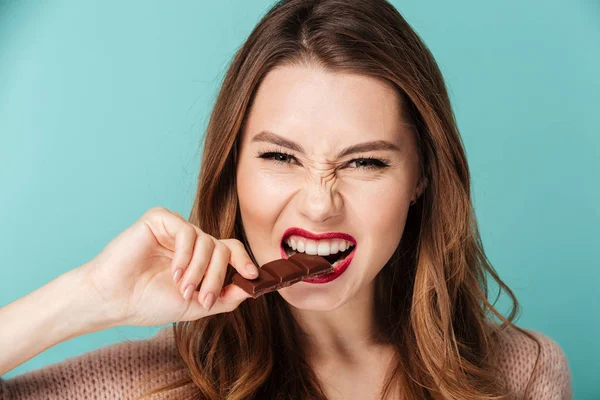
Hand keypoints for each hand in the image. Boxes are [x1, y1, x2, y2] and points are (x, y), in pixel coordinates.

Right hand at [78, 206, 257, 326]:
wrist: (115, 300)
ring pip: (207, 241)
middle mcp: (191, 241)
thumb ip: (225, 297)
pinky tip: (174, 272)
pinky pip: (187, 231)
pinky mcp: (160, 219)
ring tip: (183, 289)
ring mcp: (176, 229)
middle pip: (222, 248)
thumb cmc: (149, 302)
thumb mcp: (197, 305)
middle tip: (203, 298)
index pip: (230, 250)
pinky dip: (186, 255)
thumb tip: (252, 288)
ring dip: (199, 270)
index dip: (244, 261)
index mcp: (200, 258)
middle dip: (217, 276)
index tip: (251, 275)